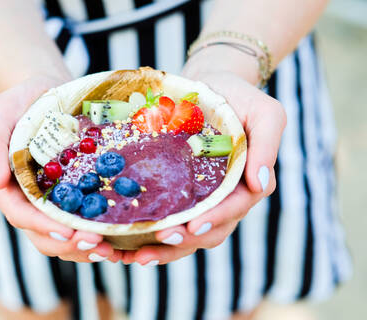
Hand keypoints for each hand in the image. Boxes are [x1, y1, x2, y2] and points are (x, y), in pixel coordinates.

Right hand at [0, 75, 120, 262]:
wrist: (46, 92)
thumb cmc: (19, 102)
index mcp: (7, 186)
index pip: (21, 215)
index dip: (43, 227)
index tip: (67, 233)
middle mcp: (28, 199)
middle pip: (43, 235)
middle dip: (69, 245)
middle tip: (97, 244)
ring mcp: (50, 200)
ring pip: (62, 237)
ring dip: (84, 248)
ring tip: (109, 249)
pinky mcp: (72, 195)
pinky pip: (80, 221)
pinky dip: (94, 235)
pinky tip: (115, 237)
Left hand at [122, 68, 285, 265]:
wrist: (211, 87)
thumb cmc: (240, 98)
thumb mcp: (265, 113)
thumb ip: (267, 145)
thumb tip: (260, 183)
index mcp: (247, 183)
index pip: (234, 208)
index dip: (214, 220)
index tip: (192, 226)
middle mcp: (225, 199)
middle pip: (208, 231)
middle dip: (184, 241)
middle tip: (159, 240)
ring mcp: (200, 200)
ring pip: (185, 235)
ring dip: (163, 250)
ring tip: (134, 257)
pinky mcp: (178, 196)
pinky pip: (167, 221)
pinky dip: (148, 237)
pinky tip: (125, 245)